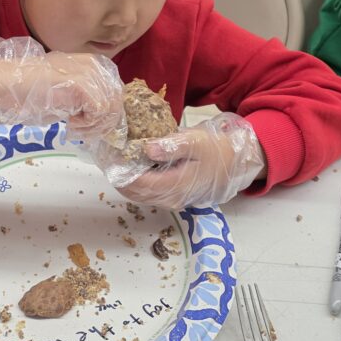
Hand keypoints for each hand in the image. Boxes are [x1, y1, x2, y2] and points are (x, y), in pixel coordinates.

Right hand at [0, 35, 125, 143]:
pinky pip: (100, 112)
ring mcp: (89, 73)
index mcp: (94, 63)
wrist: (6, 87)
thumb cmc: (31, 91)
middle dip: (102, 123)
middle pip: (117, 102)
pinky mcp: (81, 85)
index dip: (106, 114)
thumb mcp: (67, 90)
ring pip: (111, 109)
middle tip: (81, 130)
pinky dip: (87, 125)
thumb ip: (89, 96)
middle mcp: (95, 64)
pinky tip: (70, 124)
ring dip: (94, 127)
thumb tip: (106, 114)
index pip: (116, 92)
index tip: (86, 124)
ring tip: (74, 128)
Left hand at [114, 114, 264, 208]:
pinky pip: (147, 193)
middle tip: (106, 159)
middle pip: (136, 193)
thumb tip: (147, 149)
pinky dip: (135, 183)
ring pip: (140, 195)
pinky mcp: (172, 196)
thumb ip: (171, 146)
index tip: (109, 158)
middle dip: (118, 178)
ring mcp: (172, 199)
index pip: (139, 184)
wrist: (234, 163)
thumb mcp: (195, 142)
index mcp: (176, 185)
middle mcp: (171, 198)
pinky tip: (130, 168)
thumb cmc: (214, 150)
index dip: (121, 173)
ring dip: (125, 182)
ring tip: (114, 163)